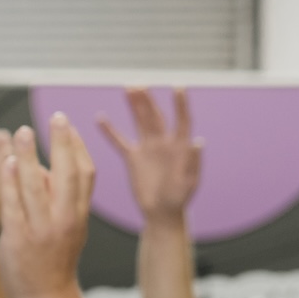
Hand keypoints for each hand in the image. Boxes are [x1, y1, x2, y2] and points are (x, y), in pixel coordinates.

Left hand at [0, 114, 95, 297]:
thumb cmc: (54, 263)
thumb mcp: (69, 229)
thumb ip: (62, 201)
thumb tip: (49, 169)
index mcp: (78, 215)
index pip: (85, 174)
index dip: (78, 146)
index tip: (68, 124)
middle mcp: (64, 220)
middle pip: (68, 174)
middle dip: (62, 142)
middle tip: (55, 117)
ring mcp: (42, 230)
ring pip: (37, 186)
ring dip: (30, 155)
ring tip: (21, 132)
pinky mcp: (19, 240)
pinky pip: (15, 206)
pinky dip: (11, 183)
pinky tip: (7, 164)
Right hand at [98, 87, 201, 224]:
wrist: (162, 212)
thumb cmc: (179, 198)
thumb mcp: (189, 182)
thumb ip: (193, 161)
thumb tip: (198, 141)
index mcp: (179, 146)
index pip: (181, 120)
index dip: (180, 105)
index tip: (178, 88)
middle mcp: (163, 143)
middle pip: (155, 116)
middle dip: (147, 101)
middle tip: (137, 85)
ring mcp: (147, 149)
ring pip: (139, 123)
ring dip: (134, 106)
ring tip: (127, 89)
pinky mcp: (133, 159)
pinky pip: (119, 142)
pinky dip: (110, 131)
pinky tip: (100, 118)